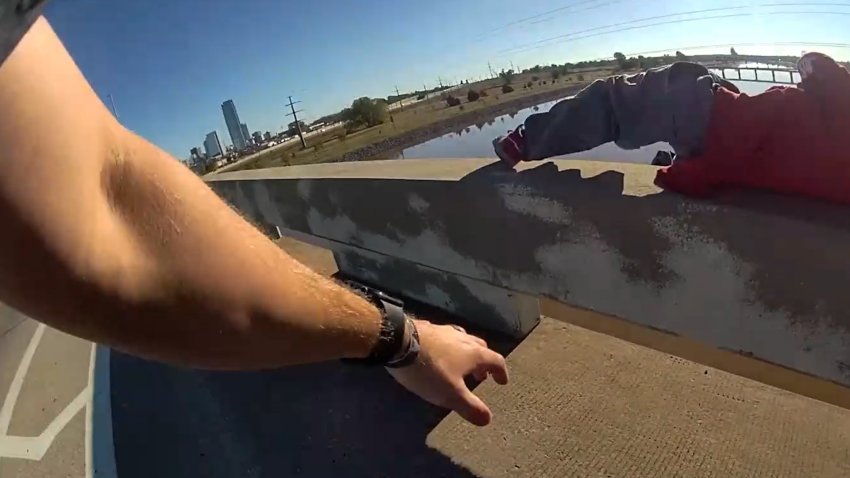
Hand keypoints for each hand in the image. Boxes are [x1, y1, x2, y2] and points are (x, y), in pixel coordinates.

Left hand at [386, 319, 508, 425]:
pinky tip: (438, 353)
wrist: (398, 342)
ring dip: (466, 352)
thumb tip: (488, 419)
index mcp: (473, 353)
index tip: (502, 382)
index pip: (496, 360)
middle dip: (483, 362)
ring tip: (460, 365)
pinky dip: (448, 346)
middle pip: (481, 347)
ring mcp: (443, 330)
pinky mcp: (426, 327)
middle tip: (481, 375)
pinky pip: (444, 337)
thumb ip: (470, 407)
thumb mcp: (450, 394)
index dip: (501, 372)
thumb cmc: (429, 370)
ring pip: (462, 339)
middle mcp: (462, 338)